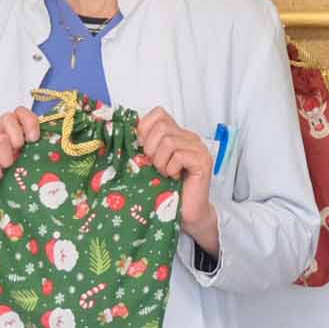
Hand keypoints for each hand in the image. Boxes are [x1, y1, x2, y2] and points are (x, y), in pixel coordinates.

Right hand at [0, 107, 42, 233]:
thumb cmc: (2, 186)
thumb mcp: (22, 166)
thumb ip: (32, 153)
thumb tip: (55, 147)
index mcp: (7, 134)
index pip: (19, 113)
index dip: (29, 120)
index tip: (34, 138)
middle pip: (8, 118)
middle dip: (18, 136)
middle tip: (18, 153)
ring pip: (0, 139)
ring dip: (7, 158)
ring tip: (5, 170)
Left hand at [135, 106, 217, 254]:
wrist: (186, 213)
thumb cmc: (166, 190)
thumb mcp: (150, 163)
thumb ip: (144, 146)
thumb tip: (125, 132)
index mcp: (177, 134)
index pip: (158, 114)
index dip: (146, 130)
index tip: (144, 150)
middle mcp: (190, 137)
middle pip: (161, 126)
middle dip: (151, 148)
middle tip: (156, 166)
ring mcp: (198, 148)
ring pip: (169, 141)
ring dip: (161, 162)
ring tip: (165, 174)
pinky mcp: (203, 161)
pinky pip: (179, 155)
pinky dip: (172, 169)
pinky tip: (175, 178)